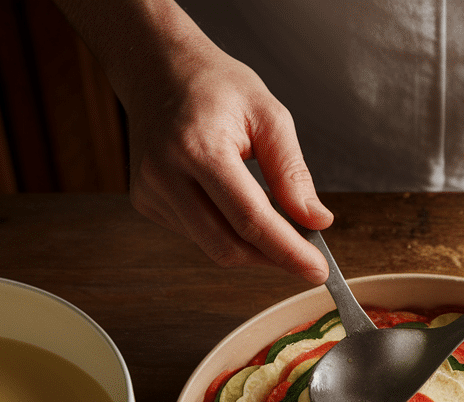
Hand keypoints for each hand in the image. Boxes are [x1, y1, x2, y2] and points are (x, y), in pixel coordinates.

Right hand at [90, 4, 332, 282]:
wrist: (157, 69)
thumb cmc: (215, 85)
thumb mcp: (269, 115)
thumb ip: (292, 172)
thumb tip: (315, 221)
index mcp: (198, 147)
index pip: (250, 218)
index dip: (287, 251)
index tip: (317, 270)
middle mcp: (165, 174)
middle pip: (227, 245)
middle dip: (272, 259)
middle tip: (307, 258)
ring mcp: (150, 191)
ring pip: (212, 246)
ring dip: (251, 247)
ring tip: (278, 225)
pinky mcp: (145, 202)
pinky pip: (197, 234)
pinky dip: (226, 231)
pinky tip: (234, 206)